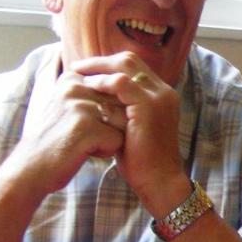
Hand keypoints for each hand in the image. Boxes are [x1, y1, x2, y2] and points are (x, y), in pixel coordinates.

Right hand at [6, 66, 129, 197]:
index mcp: (73, 78)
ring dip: (109, 138)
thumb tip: (128, 85)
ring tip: (82, 143)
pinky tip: (82, 152)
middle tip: (82, 136)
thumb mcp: (70, 107)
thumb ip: (94, 93)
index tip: (80, 124)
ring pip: (123, 122)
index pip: (116, 91)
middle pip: (122, 105)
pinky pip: (118, 140)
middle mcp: (76, 87)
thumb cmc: (56, 140)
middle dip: (111, 126)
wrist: (30, 169)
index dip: (106, 114)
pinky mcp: (86, 127)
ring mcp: (80, 106)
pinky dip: (106, 151)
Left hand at [72, 52, 186, 206]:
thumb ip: (120, 110)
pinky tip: (88, 87)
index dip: (109, 64)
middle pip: (130, 60)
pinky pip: (122, 83)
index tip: (87, 70)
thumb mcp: (130, 128)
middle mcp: (164, 91)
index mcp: (162, 95)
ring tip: (78, 74)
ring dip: (99, 68)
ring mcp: (159, 96)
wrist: (159, 181)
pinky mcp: (149, 106)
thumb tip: (95, 99)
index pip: (134, 67)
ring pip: (125, 66)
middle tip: (78, 66)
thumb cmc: (142, 160)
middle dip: (101, 61)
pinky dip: (103, 82)